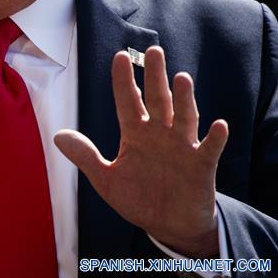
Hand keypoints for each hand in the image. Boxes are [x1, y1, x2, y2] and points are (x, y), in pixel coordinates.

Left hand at [54, 46, 227, 257]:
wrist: (168, 226)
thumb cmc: (138, 198)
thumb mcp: (106, 179)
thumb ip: (86, 157)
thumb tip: (58, 136)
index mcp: (136, 133)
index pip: (128, 101)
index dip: (123, 80)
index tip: (120, 56)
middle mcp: (160, 134)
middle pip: (158, 99)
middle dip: (155, 76)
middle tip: (153, 51)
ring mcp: (182, 147)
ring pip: (183, 117)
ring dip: (184, 99)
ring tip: (181, 77)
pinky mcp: (201, 166)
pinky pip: (209, 149)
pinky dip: (215, 138)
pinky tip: (219, 125)